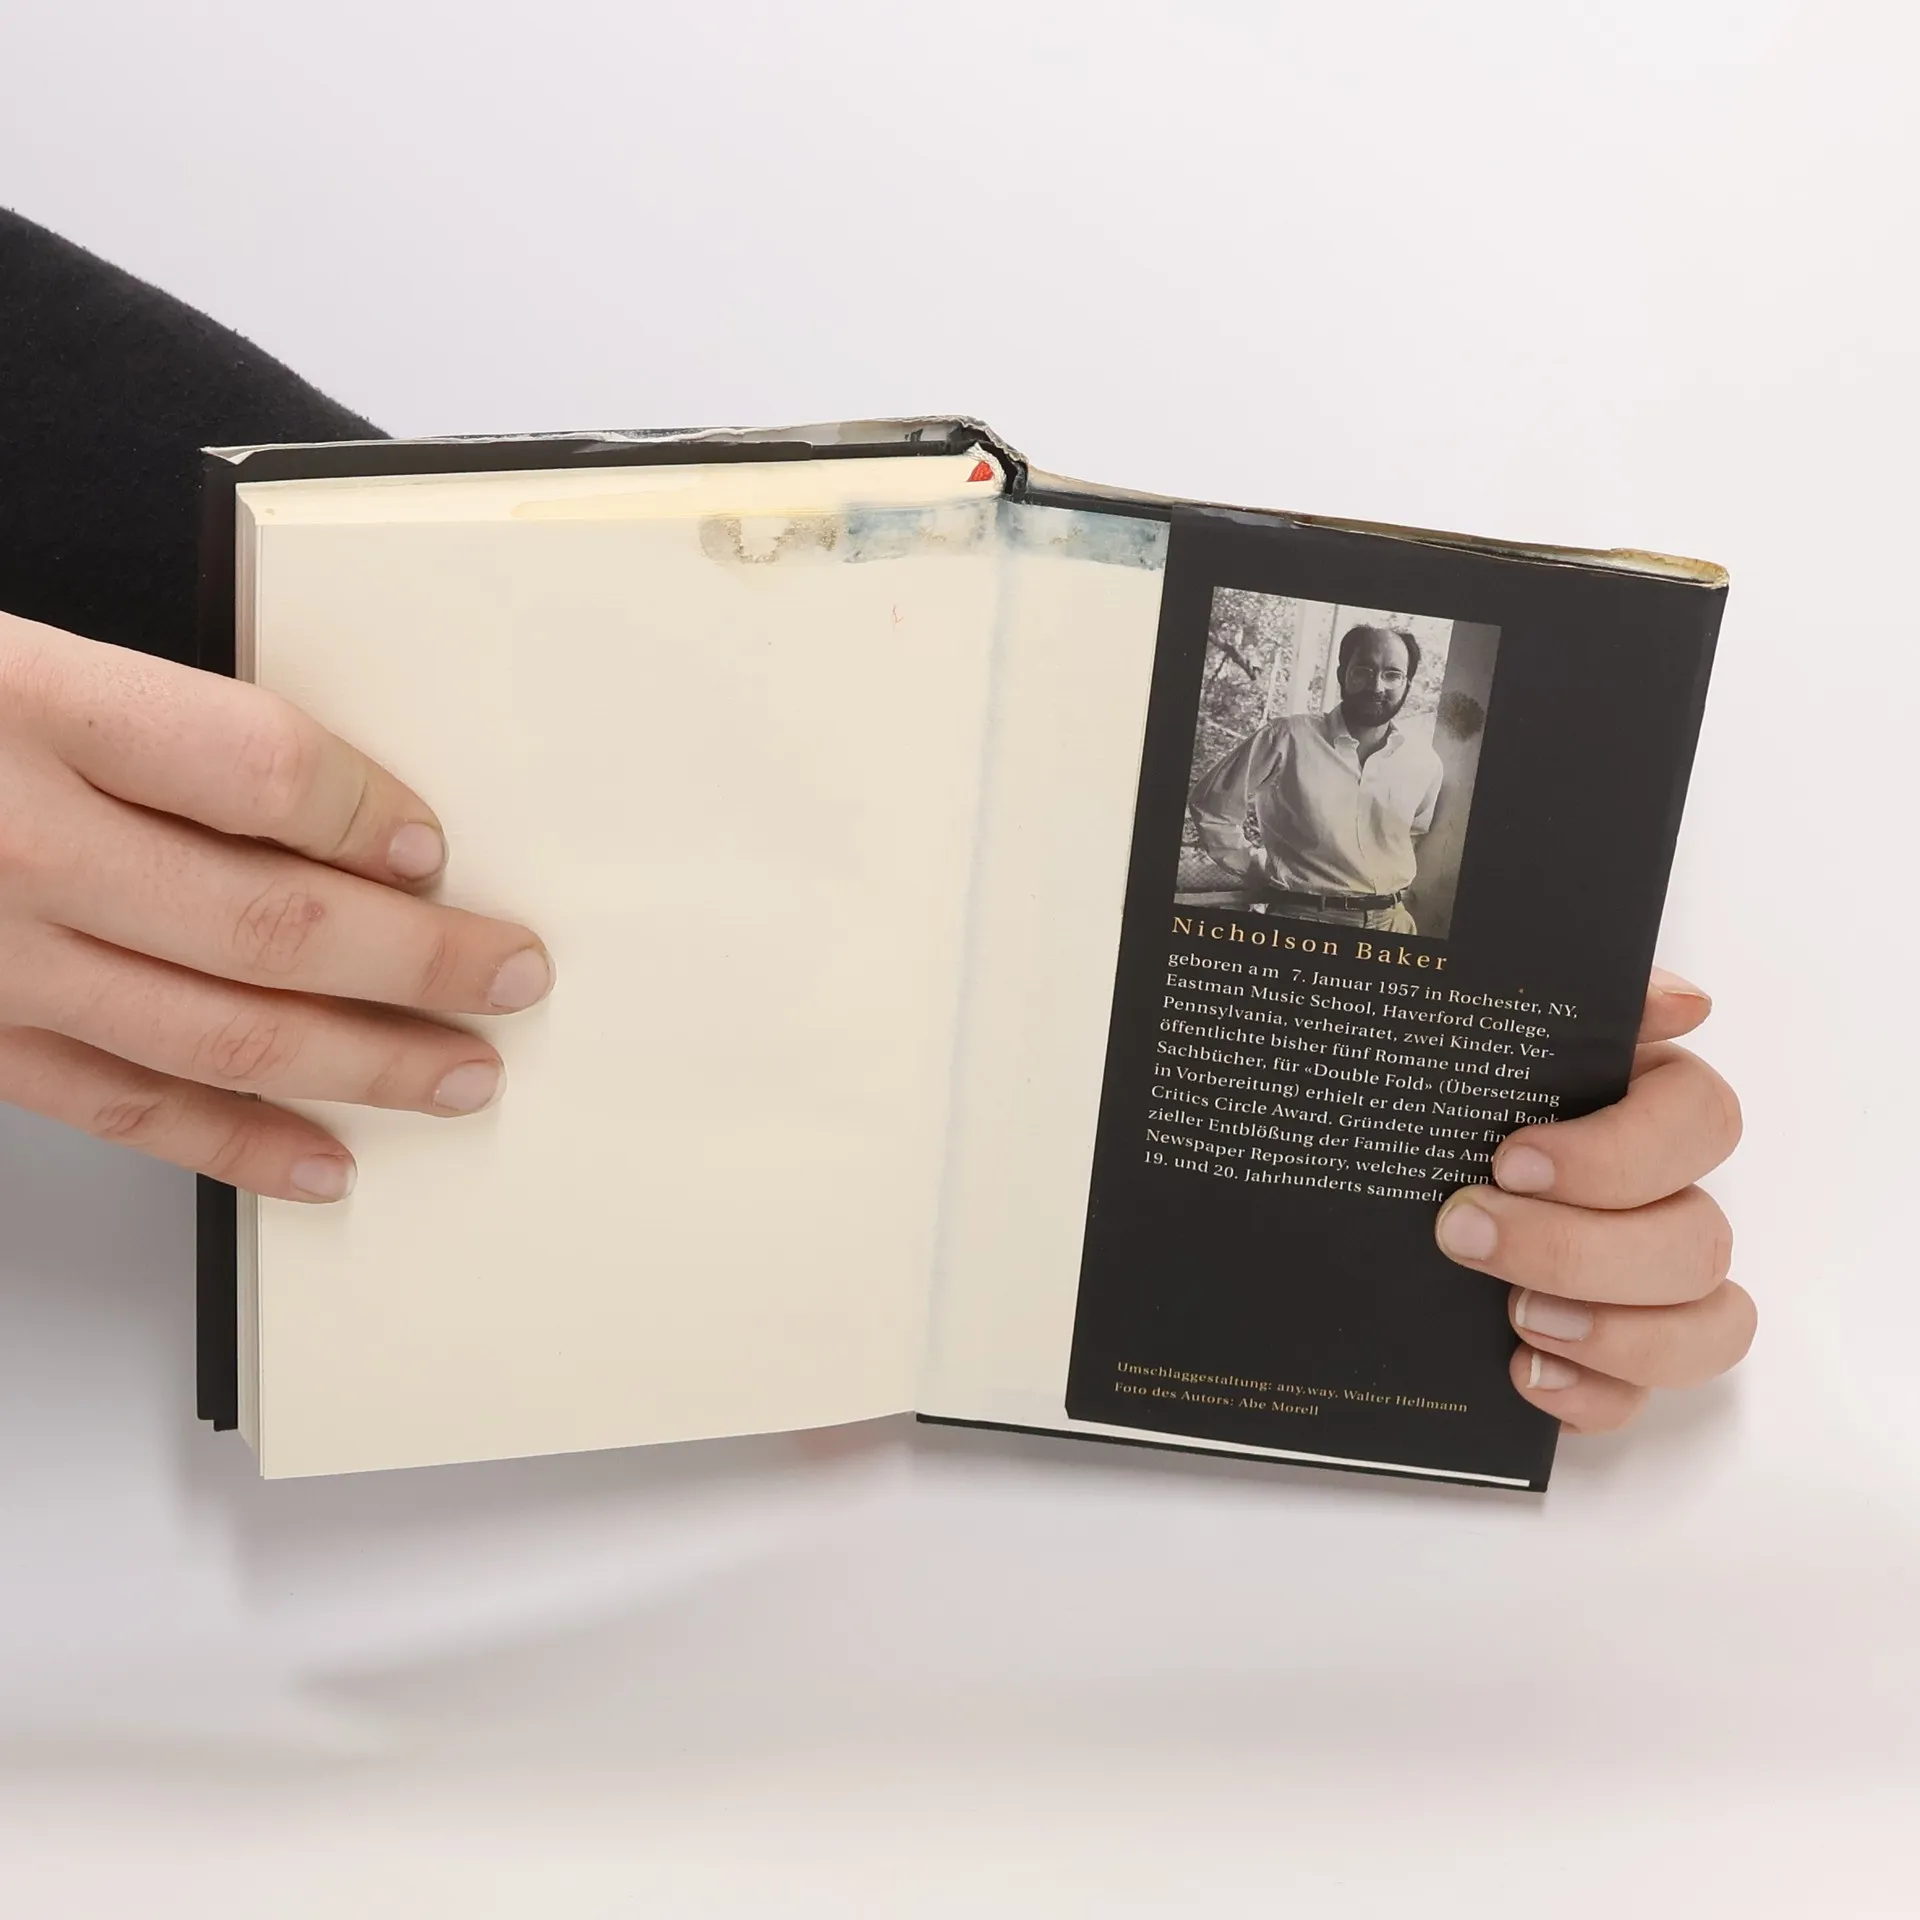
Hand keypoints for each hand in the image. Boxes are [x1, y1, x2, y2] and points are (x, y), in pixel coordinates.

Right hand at [0, 612, 552, 1202]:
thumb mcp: (10, 657)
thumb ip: (155, 727)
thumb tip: (338, 813)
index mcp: (29, 702)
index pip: (252, 764)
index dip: (364, 809)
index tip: (437, 844)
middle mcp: (13, 838)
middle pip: (267, 918)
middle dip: (418, 959)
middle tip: (513, 973)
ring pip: (215, 1031)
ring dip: (361, 1063)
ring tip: (463, 1075)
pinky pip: (121, 1108)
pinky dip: (234, 1143)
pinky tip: (324, 1161)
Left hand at [1433, 969, 1750, 1432]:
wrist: (1349, 1174)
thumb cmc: (1426, 1091)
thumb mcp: (1470, 1026)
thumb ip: (1569, 1000)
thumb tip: (1684, 1001)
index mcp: (1640, 1104)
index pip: (1702, 1118)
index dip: (1619, 1151)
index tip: (1512, 1159)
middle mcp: (1662, 1196)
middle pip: (1701, 1238)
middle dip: (1582, 1249)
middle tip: (1470, 1234)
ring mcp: (1647, 1287)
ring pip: (1710, 1325)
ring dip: (1619, 1331)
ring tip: (1517, 1316)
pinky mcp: (1605, 1359)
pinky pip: (1641, 1399)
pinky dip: (1593, 1395)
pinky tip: (1524, 1372)